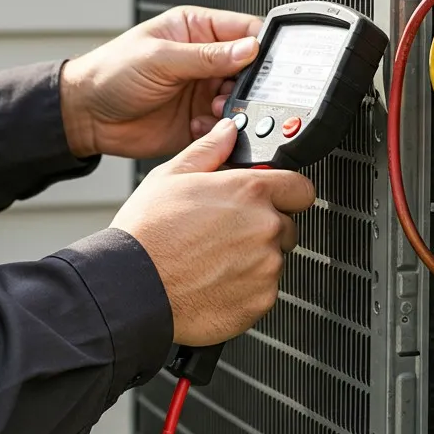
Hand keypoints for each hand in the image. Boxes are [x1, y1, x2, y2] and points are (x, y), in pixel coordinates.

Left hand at [60, 6, 260, 158]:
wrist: (86, 116)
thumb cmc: (110, 73)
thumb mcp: (160, 58)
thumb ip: (206, 56)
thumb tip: (249, 48)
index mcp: (196, 30)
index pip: (244, 30)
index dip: (261, 45)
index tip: (268, 62)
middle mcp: (204, 60)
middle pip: (249, 69)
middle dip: (250, 84)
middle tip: (236, 92)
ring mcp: (202, 91)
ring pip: (241, 100)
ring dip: (234, 108)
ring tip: (214, 109)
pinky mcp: (198, 121)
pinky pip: (224, 127)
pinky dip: (219, 129)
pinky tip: (200, 125)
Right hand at [111, 119, 315, 346]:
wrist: (133, 288)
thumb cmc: (147, 234)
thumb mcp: (170, 176)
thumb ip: (209, 150)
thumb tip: (227, 132)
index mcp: (250, 191)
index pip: (300, 188)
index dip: (285, 192)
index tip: (271, 199)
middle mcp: (265, 228)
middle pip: (287, 225)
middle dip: (264, 227)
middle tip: (227, 232)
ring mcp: (266, 267)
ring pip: (274, 259)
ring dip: (253, 259)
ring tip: (213, 258)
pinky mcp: (261, 300)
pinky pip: (264, 290)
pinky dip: (245, 288)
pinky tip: (214, 280)